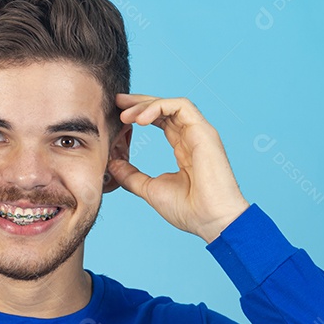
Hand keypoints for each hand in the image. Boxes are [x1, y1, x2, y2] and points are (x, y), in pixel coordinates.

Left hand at [108, 94, 249, 243]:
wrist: (211, 220)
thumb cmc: (188, 210)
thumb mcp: (150, 189)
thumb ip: (131, 175)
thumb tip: (112, 163)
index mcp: (183, 148)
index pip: (161, 121)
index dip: (140, 114)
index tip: (119, 115)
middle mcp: (192, 137)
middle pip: (165, 109)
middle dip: (140, 102)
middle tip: (118, 102)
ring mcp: (199, 133)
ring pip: (172, 104)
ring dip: (146, 105)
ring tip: (126, 115)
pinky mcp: (204, 132)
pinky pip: (181, 107)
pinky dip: (159, 107)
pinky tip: (140, 119)